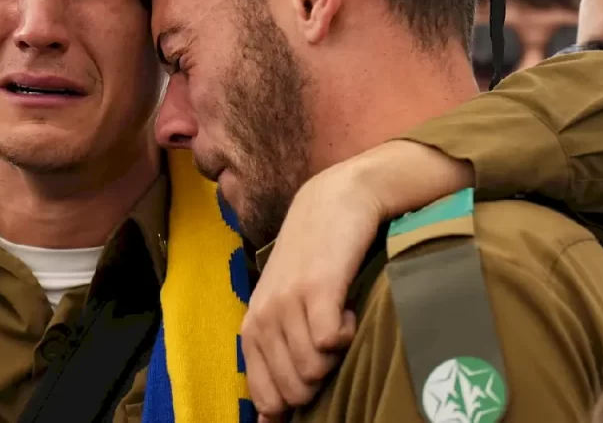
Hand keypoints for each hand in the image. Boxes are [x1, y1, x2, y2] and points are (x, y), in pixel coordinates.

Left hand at [242, 157, 377, 418]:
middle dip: (321, 378)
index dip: (294, 400)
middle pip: (295, 389)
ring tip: (339, 317)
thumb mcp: (285, 306)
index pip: (265, 396)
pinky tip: (349, 309)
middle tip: (331, 338)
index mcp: (253, 326)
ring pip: (314, 369)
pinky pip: (331, 342)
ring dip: (338, 354)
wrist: (334, 201)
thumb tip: (268, 420)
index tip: (316, 373)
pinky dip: (348, 334)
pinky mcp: (318, 287)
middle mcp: (265, 316)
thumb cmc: (314, 259)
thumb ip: (275, 356)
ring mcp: (288, 301)